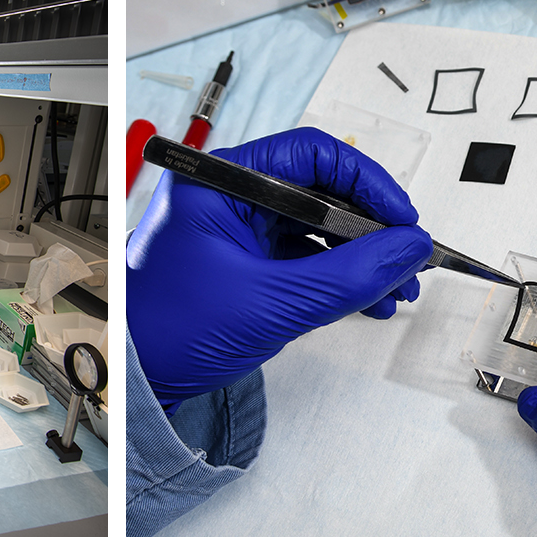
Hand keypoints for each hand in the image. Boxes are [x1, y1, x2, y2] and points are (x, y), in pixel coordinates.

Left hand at [128, 128, 432, 408]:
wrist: (129, 381)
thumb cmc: (166, 332)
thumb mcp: (271, 304)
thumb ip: (348, 276)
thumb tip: (407, 249)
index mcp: (219, 181)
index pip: (312, 155)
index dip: (367, 183)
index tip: (402, 220)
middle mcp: (227, 194)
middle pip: (320, 191)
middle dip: (370, 230)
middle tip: (405, 262)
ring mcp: (235, 227)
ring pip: (316, 226)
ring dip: (359, 257)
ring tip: (392, 290)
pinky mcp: (242, 260)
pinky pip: (302, 255)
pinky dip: (336, 276)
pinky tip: (366, 299)